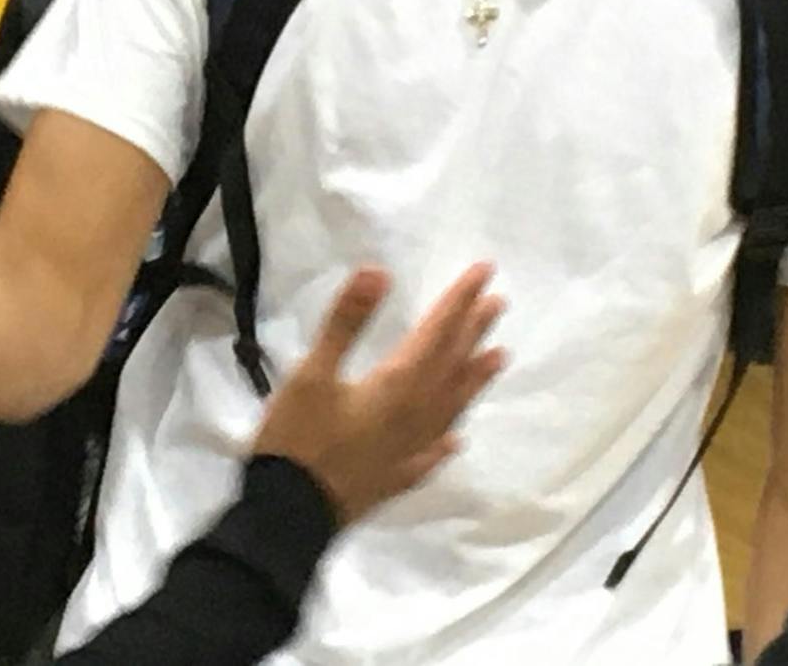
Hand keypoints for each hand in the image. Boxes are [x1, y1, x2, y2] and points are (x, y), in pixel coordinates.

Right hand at [251, 263, 504, 525]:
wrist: (289, 514)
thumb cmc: (298, 438)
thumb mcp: (313, 373)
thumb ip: (346, 322)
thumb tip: (379, 272)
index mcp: (398, 387)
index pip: (437, 334)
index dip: (459, 302)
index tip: (483, 272)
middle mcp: (415, 417)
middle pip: (452, 367)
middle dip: (474, 331)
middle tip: (498, 303)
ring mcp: (409, 452)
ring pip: (452, 407)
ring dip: (474, 379)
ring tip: (498, 358)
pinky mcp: (395, 477)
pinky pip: (433, 452)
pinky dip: (447, 438)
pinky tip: (454, 439)